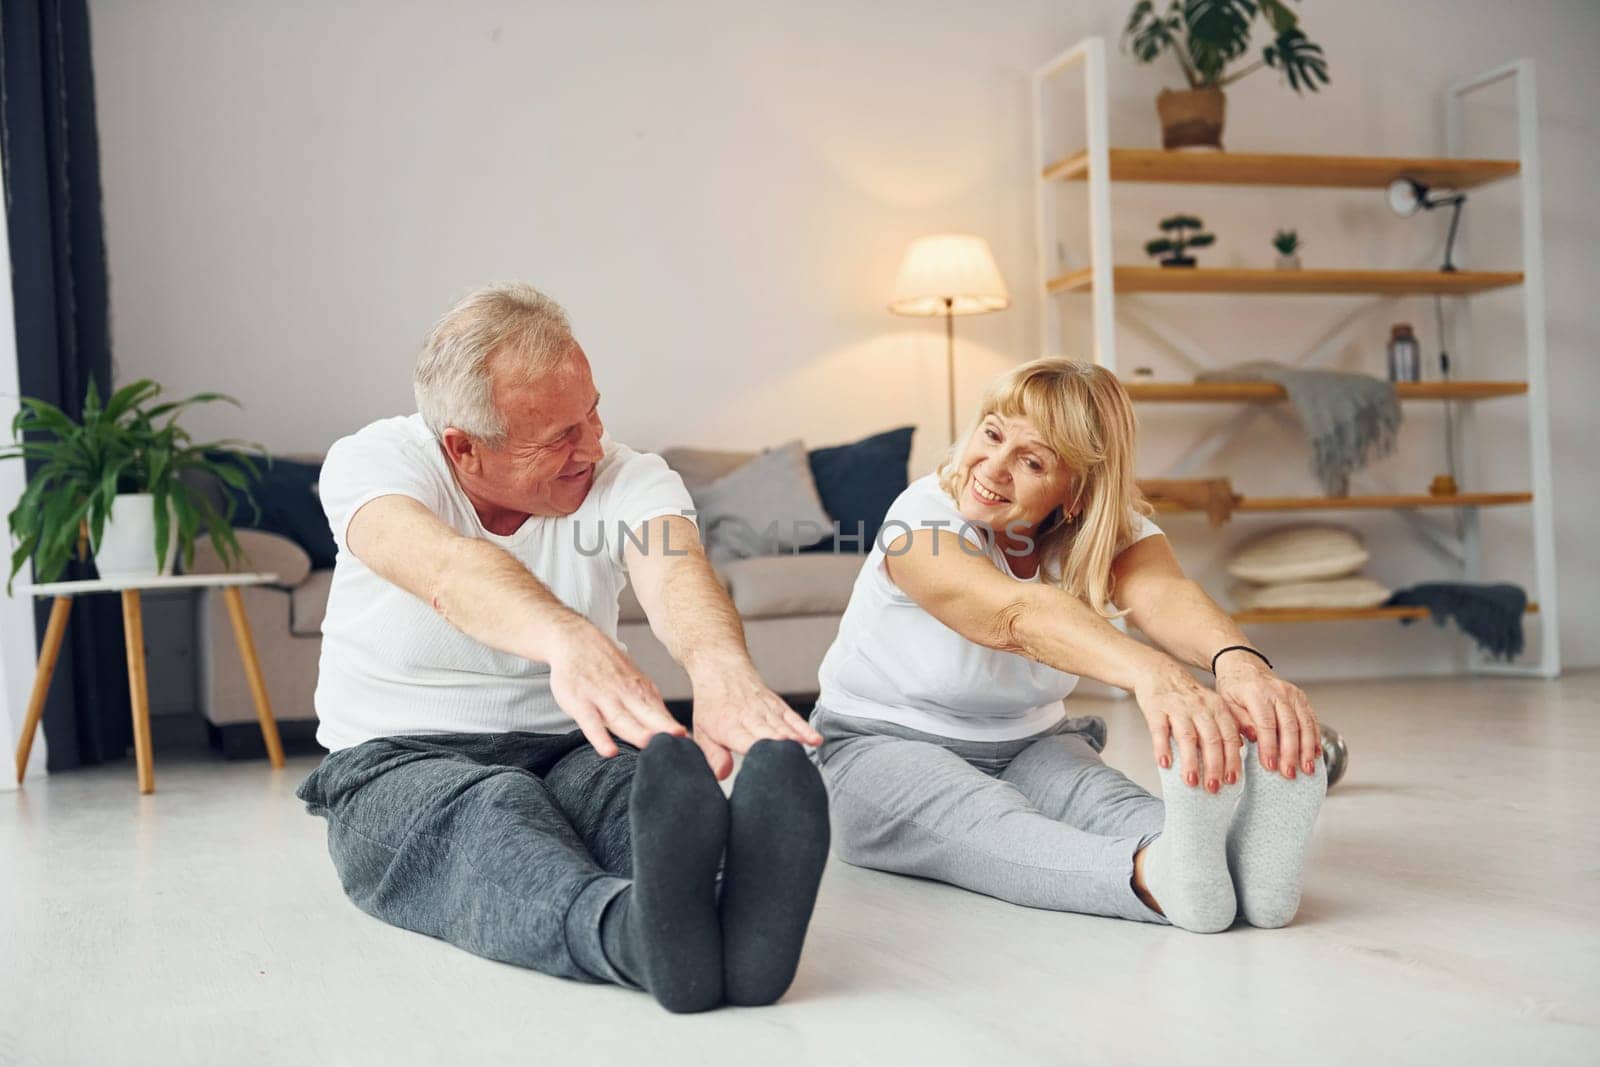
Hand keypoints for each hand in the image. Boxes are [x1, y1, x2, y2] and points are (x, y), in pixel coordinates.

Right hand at [547, 620, 685, 757]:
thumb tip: (672, 727)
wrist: (574, 638)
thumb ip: (647, 704)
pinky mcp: (579, 702)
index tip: (691, 746)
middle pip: (647, 715)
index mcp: (640, 690)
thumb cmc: (605, 666)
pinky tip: (609, 751)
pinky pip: (590, 723)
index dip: (675, 728)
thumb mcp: (631, 679)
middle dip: (665, 729)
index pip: (661, 712)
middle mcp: (624, 694)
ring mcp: (602, 697)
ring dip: (637, 733)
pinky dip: (599, 737)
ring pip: (621, 719)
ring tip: (651, 745)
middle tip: (682, 744)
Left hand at [688, 658, 822, 779]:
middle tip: (790, 767)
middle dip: (779, 752)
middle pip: (769, 736)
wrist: (722, 669)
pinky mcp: (778, 705)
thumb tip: (722, 775)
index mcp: (729, 726)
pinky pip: (794, 718)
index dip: (759, 754)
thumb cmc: (712, 704)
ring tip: (803, 758)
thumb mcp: (702, 731)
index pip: (746, 742)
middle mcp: (750, 717)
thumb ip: (713, 755)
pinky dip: (805, 729)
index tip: (770, 768)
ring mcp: (766, 709)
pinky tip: (815, 740)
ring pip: (783, 727)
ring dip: (794, 742)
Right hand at [1133, 661, 1241, 792]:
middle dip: (1214, 766)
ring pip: (1187, 737)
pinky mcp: (1156, 709)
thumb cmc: (1187, 695)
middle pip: (1211, 739)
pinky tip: (1165, 764)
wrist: (1158, 672)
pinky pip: (1160, 730)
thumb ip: (1228, 723)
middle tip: (1214, 788)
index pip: (1229, 736)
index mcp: (1217, 707)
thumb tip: (1242, 746)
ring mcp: (1177, 708)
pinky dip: (1163, 747)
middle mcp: (1200, 707)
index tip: (1233, 780)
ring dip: (1190, 762)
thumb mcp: (1212, 704)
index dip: (1232, 759)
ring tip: (1191, 782)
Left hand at [1214, 652, 1320, 779]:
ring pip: (1305, 723)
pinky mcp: (1301, 698)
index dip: (1269, 746)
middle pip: (1289, 725)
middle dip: (1291, 752)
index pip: (1266, 723)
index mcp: (1256, 693)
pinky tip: (1315, 754)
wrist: (1244, 666)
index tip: (1270, 765)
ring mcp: (1292, 694)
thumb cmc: (1233, 687)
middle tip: (1289, 773)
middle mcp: (1278, 691)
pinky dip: (1315, 738)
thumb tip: (1252, 738)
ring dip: (1307, 748)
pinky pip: (1312, 719)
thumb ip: (1238, 720)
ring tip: (1307, 769)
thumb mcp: (1226, 702)